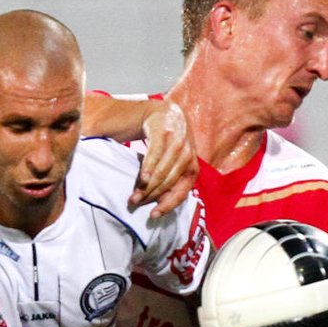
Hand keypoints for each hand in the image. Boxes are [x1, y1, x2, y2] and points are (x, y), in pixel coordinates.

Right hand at [130, 101, 198, 217]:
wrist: (160, 111)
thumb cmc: (164, 141)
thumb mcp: (173, 159)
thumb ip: (171, 177)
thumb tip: (162, 202)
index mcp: (193, 162)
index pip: (184, 188)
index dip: (170, 204)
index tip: (154, 215)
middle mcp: (188, 151)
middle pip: (170, 180)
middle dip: (153, 196)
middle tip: (136, 204)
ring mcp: (178, 140)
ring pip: (163, 169)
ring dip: (148, 186)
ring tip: (134, 197)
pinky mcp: (164, 131)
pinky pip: (156, 154)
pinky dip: (149, 168)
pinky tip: (142, 179)